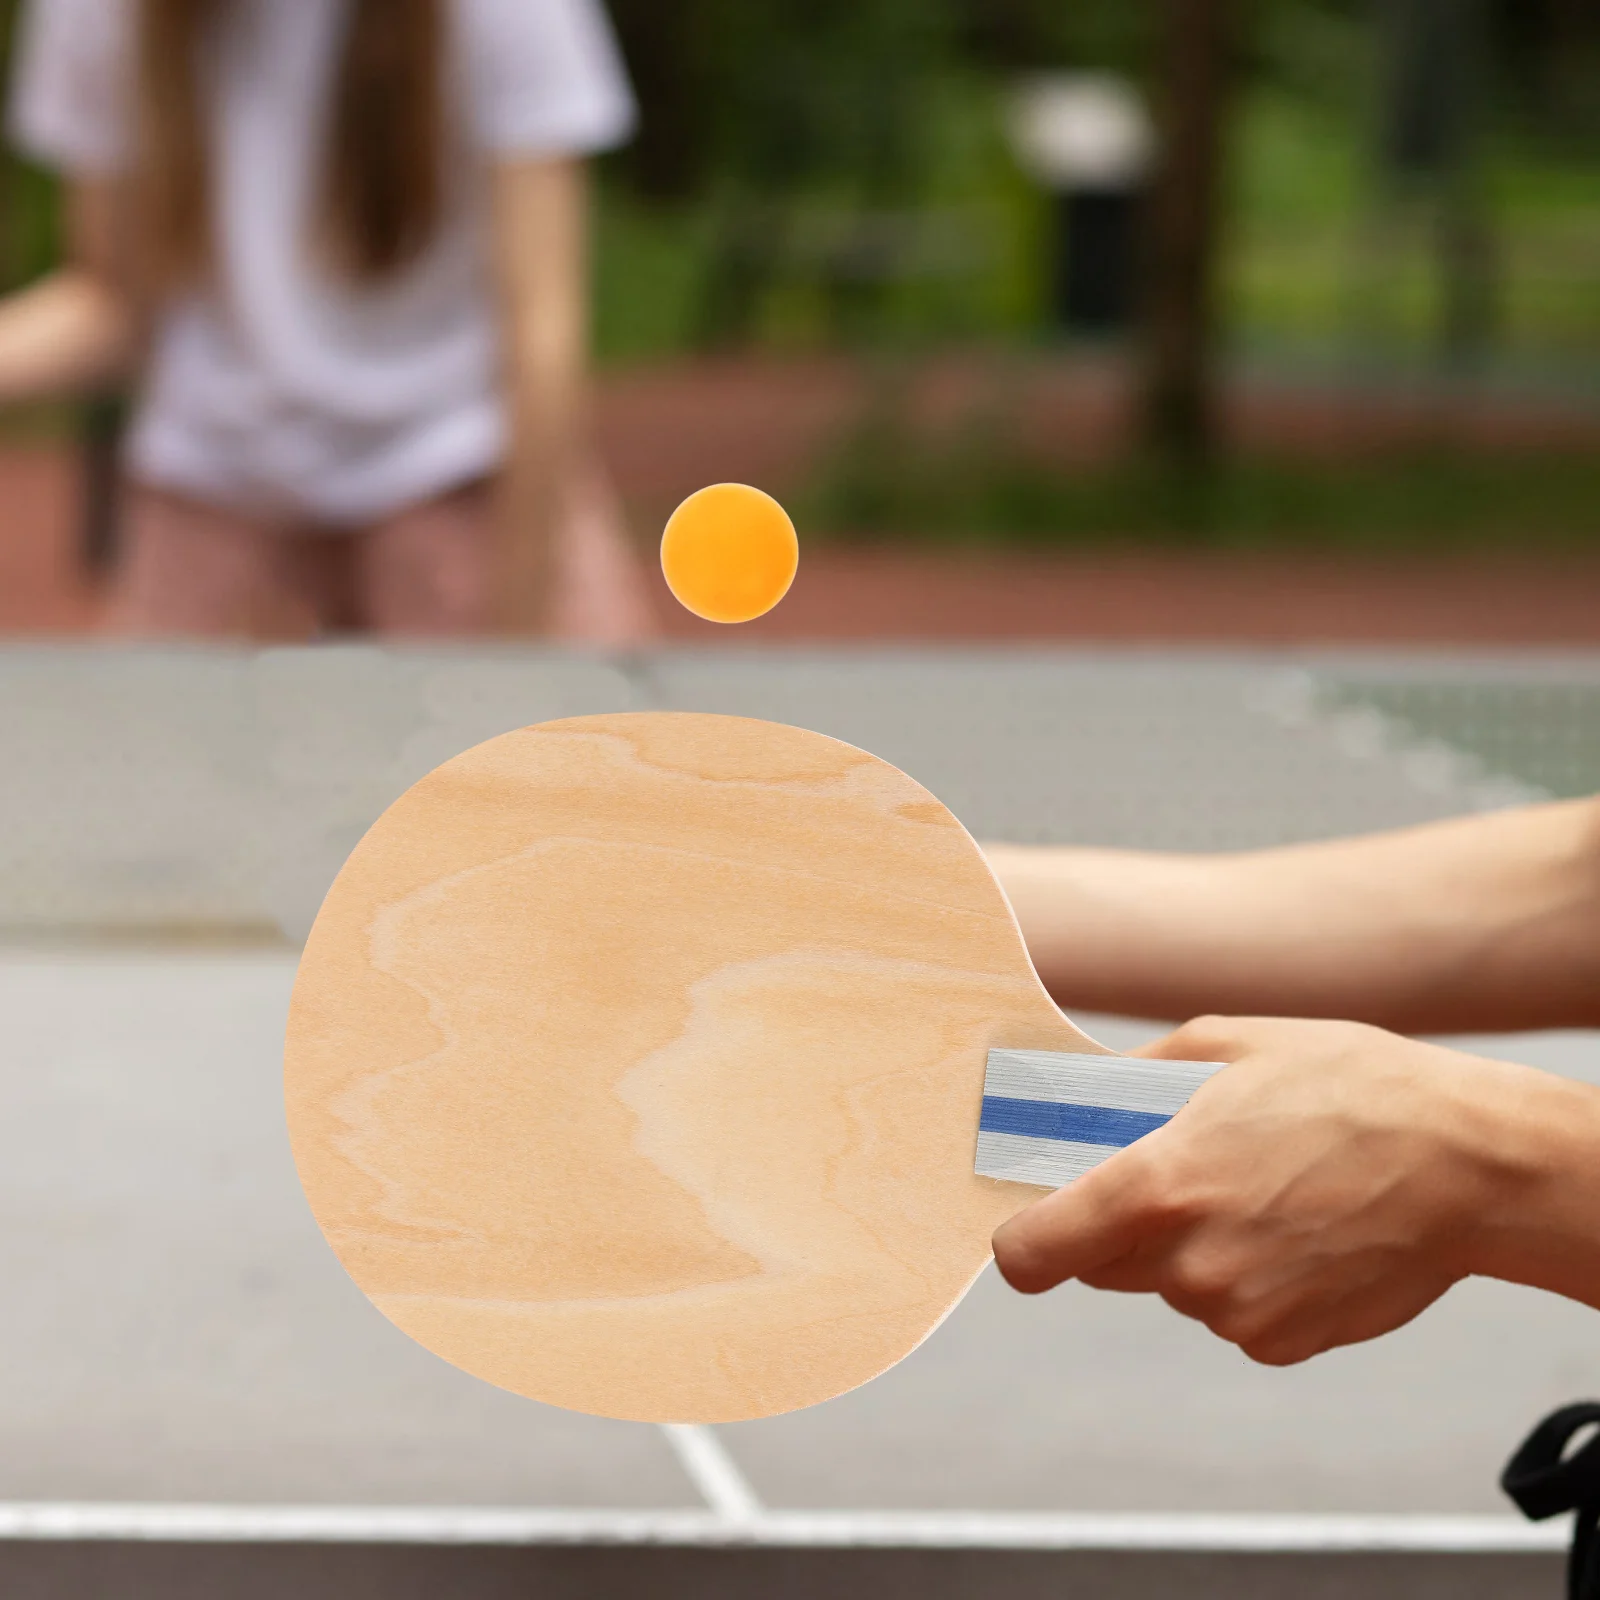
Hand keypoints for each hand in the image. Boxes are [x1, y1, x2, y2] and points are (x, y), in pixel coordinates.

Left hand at [991, 1016, 1599, 1365]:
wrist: (1466, 1161)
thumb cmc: (1344, 1087)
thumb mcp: (1218, 1044)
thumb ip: (1123, 1081)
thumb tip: (1061, 1096)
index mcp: (1154, 1186)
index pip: (1031, 1253)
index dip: (1024, 1238)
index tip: (1034, 1221)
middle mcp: (1186, 1263)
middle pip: (1100, 1264)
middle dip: (1121, 1224)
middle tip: (1186, 1170)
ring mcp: (1235, 1311)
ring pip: (1169, 1285)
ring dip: (1192, 1247)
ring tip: (1262, 1187)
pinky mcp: (1282, 1342)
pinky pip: (1228, 1312)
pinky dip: (1246, 1278)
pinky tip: (1295, 1229)